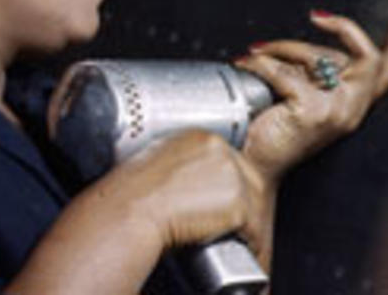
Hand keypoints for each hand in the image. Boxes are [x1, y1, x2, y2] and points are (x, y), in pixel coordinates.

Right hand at [8, 130, 271, 293]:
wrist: (129, 211)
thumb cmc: (132, 195)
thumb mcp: (157, 164)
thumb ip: (180, 166)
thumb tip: (187, 185)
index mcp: (200, 137)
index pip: (233, 161)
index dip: (232, 186)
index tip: (225, 203)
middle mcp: (221, 149)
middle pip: (251, 181)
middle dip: (246, 208)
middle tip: (232, 228)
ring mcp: (233, 174)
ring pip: (257, 205)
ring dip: (250, 227)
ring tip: (236, 242)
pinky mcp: (238, 202)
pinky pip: (256, 229)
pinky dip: (251, 244)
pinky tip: (239, 250)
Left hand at [234, 11, 387, 182]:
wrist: (251, 166)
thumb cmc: (272, 131)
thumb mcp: (302, 95)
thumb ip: (314, 72)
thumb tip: (306, 42)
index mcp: (352, 106)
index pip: (386, 75)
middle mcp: (351, 111)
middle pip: (366, 57)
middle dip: (342, 28)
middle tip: (317, 17)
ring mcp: (335, 113)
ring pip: (320, 57)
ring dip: (283, 46)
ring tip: (258, 51)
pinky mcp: (311, 113)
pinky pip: (284, 72)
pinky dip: (259, 63)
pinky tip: (245, 64)